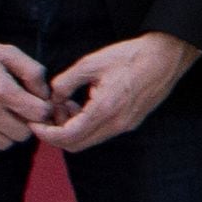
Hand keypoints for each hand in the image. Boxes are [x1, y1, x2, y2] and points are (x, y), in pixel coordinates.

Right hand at [0, 37, 53, 154]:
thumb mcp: (7, 52)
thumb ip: (33, 72)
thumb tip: (45, 94)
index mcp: (1, 90)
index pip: (38, 114)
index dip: (44, 109)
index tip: (39, 103)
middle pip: (23, 134)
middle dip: (28, 123)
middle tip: (21, 111)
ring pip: (4, 144)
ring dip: (9, 133)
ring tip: (4, 117)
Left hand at [44, 33, 198, 150]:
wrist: (167, 56)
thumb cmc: (131, 56)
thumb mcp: (91, 63)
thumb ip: (65, 82)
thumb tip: (53, 97)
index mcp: (104, 109)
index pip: (67, 136)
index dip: (46, 134)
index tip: (35, 123)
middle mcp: (116, 123)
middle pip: (76, 145)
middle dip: (56, 134)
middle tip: (48, 115)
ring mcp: (126, 125)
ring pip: (89, 140)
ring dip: (72, 130)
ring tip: (66, 106)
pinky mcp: (132, 122)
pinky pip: (102, 133)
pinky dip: (87, 127)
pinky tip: (84, 106)